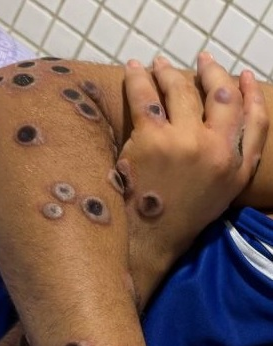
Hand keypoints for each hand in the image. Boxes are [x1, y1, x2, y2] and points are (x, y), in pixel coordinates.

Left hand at [120, 53, 267, 305]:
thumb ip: (228, 166)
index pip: (256, 122)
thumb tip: (220, 136)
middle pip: (221, 98)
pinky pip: (146, 98)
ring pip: (182, 91)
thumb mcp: (218, 197)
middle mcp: (218, 151)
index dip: (252, 94)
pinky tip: (134, 69)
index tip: (242, 76)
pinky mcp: (152, 139)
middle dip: (212, 73)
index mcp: (237, 168)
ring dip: (170, 72)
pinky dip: (139, 79)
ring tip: (157, 64)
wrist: (149, 241)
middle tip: (201, 59)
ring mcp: (186, 142)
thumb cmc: (179, 221)